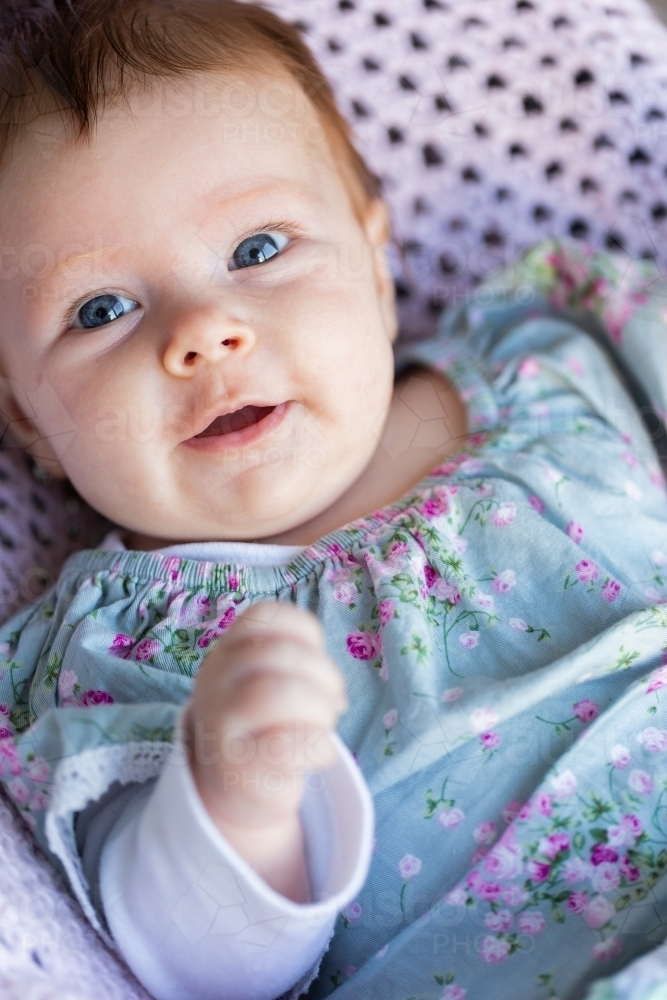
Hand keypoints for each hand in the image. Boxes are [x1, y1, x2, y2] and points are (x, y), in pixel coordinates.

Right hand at [186, 600, 346, 899]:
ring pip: (275, 694)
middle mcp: (215, 682)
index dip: (306, 631)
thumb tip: (334, 694)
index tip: (316, 658)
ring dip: (319, 710)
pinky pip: (285, 748)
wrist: (235, 788)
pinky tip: (318, 754)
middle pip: (277, 654)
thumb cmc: (267, 723)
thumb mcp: (272, 681)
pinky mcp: (235, 771)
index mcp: (227, 651)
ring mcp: (220, 726)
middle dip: (324, 675)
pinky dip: (318, 748)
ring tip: (323, 726)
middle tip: (333, 701)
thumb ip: (298, 666)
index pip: (264, 616)